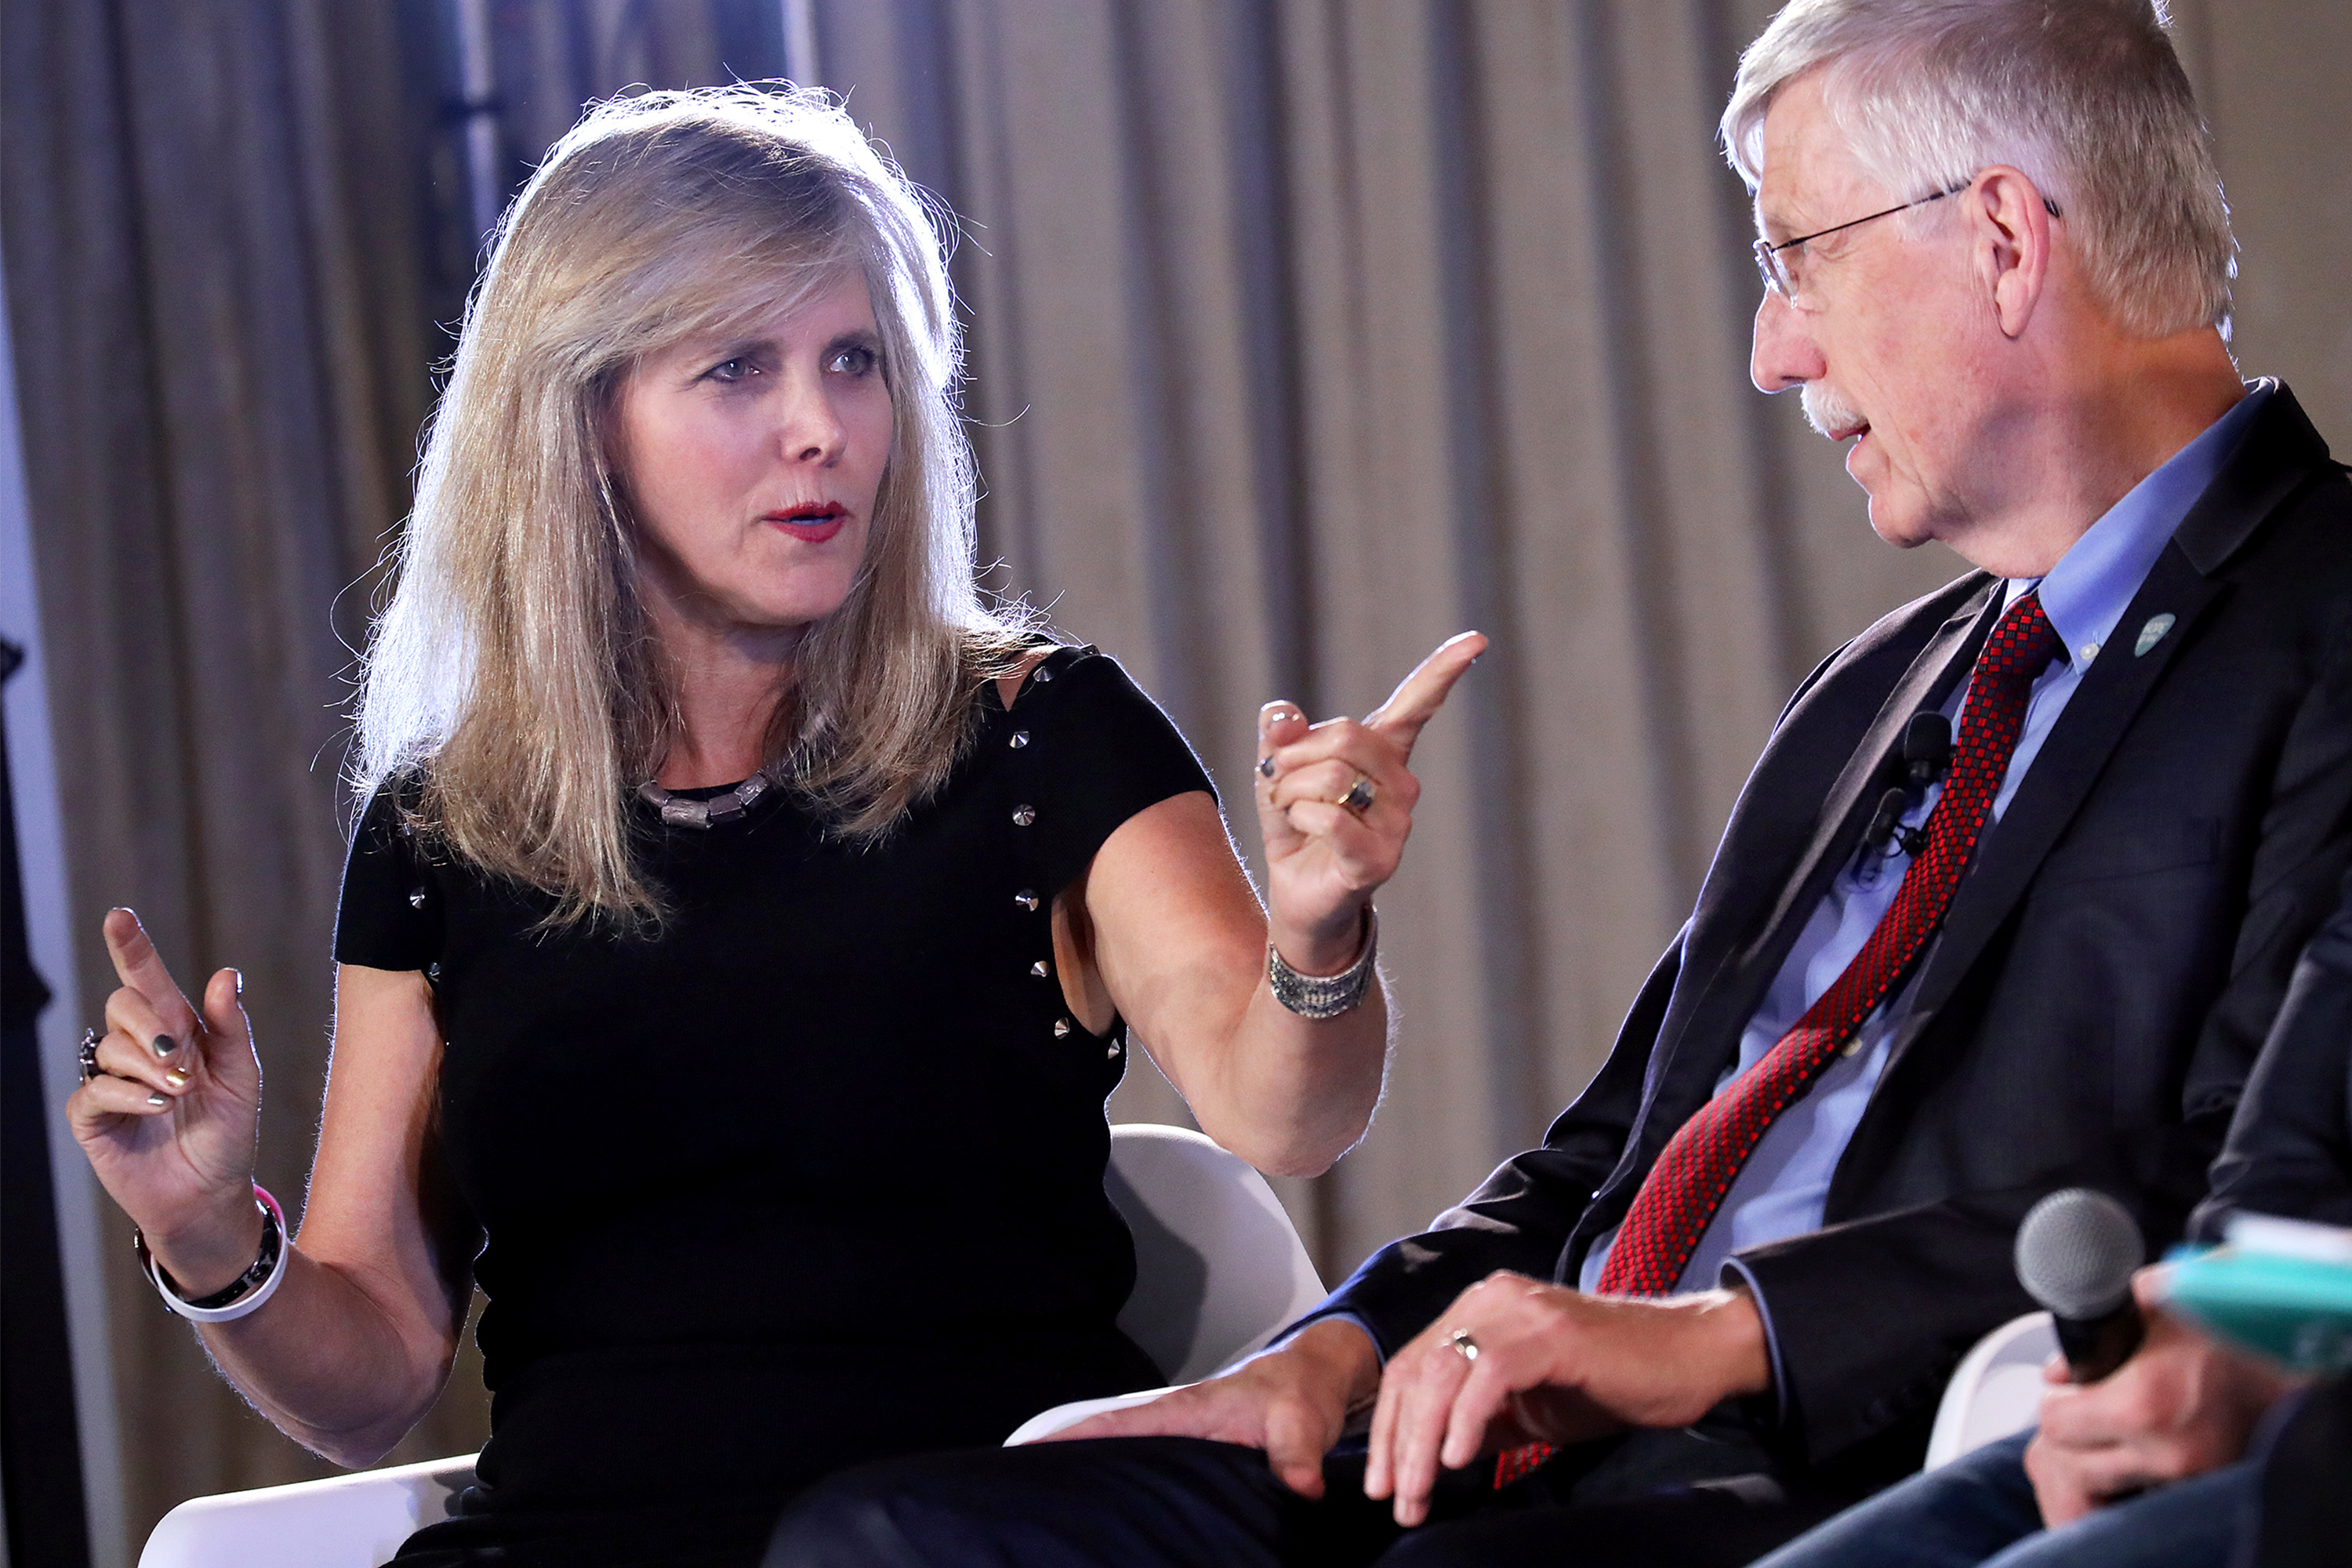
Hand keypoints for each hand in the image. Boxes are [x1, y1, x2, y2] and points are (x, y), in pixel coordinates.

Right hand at [66, 908, 265, 1295]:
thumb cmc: (228, 1133)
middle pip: (123, 1004)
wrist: (211, 1193)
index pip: (147, 979)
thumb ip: (230, 1027)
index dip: (132, 946)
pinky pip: (95, 1089)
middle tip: (182, 1059)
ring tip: (179, 1095)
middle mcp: (138, 1049)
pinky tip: (157, 1109)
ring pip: (110, 1046)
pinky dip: (129, 1095)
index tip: (119, 916)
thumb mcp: (242, 1077)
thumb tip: (226, 975)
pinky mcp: (92, 1117)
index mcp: (177, 1030)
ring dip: (149, 1067)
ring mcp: (111, 1081)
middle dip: (152, 1024)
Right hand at [1040, 1319, 1380, 1497]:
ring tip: (1048, 1506)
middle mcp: (1174, 1421)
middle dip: (1062, 1458)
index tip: (1024, 1450)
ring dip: (1090, 1470)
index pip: (1116, 1423)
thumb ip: (1297, 1454)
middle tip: (1016, 1489)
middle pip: (1104, 1440)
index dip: (1070, 1436)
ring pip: (1123, 1452)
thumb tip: (1300, 1488)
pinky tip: (1110, 1507)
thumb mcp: (1303, 1421)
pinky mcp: (1194, 1450)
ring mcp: (1181, 1436)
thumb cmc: (1301, 1391)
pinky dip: (1122, 1476)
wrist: (1314, 1378)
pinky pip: (1148, 1464)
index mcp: (1186, 1411)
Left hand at [1255, 633, 1485, 973]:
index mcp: (1384, 755)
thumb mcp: (1279, 772)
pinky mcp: (1380, 858)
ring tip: (1292, 815)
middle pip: (1345, 735)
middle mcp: (1402, 785)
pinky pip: (1329, 817)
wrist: (1298, 898)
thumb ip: (1281, 736)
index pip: (1417, 705)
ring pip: (1331, 775)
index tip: (1476, 640)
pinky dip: (1298, 818)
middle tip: (1280, 785)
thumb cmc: (1296, 828)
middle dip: (1294, 756)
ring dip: (1289, 792)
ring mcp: (1398, 823)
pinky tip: (1303, 834)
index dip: (1443, 670)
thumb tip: (1280, 714)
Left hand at [1365, 1271, 1770, 1525]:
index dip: (1389, 1430)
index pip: (1410, 1367)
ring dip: (1422, 1442)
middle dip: (1396, 1443)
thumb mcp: (1530, 1406)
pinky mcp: (1551, 1332)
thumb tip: (1425, 1458)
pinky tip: (1461, 1459)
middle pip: (1415, 1370)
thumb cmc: (1613, 1381)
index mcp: (1479, 1310)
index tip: (1383, 1486)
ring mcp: (1520, 1311)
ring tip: (1420, 1493)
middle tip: (1396, 1500)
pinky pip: (1489, 1373)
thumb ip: (1480, 1419)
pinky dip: (1466, 1418)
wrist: (1690, 1357)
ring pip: (1442, 1372)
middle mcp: (1490, 1299)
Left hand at [2024, 1268, 2298, 1526]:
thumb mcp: (2153, 1301)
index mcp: (2144, 1404)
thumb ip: (2092, 1331)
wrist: (2292, 1352)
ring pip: (2113, 1483)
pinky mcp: (2211, 1482)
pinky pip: (2153, 1487)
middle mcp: (2168, 1452)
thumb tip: (2056, 1371)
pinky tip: (2147, 1438)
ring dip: (2103, 1458)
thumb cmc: (2223, 1318)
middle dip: (2074, 1435)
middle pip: (2077, 1465)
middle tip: (2085, 1410)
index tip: (2065, 1392)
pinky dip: (2141, 1468)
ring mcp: (2193, 1474)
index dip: (2055, 1404)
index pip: (2057, 1425)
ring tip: (2115, 1424)